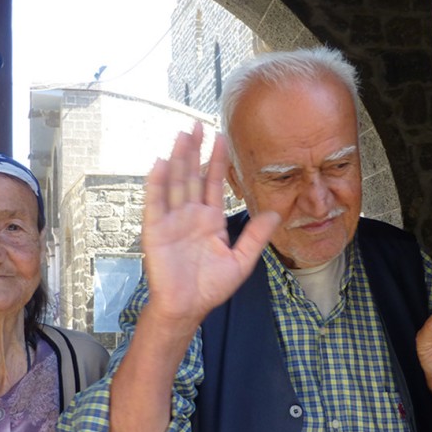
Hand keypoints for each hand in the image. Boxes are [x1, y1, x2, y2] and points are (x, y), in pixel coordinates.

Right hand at [141, 123, 278, 326]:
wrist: (187, 307)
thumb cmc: (210, 288)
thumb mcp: (241, 261)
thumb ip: (256, 236)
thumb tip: (276, 214)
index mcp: (210, 221)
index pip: (213, 183)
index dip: (217, 160)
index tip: (220, 137)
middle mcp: (190, 215)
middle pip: (192, 175)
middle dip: (194, 150)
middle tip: (196, 124)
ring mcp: (171, 220)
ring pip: (175, 182)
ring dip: (177, 158)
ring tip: (181, 135)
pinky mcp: (155, 230)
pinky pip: (155, 202)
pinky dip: (157, 183)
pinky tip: (160, 163)